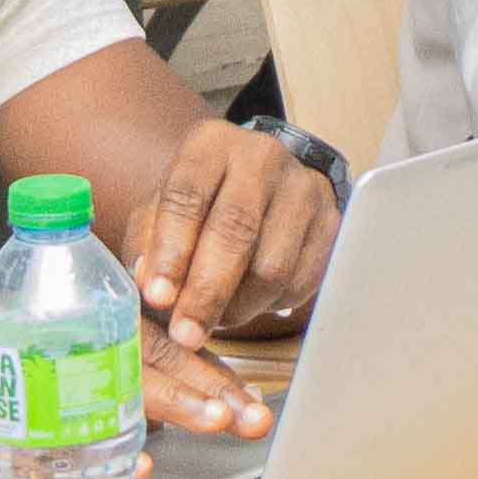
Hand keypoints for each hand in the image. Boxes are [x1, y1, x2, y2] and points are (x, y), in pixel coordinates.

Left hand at [119, 117, 337, 357]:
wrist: (261, 188)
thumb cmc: (201, 205)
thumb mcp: (159, 212)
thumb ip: (147, 245)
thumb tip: (150, 286)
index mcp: (211, 144)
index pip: (187, 196)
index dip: (170, 252)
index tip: (158, 298)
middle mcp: (262, 156)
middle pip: (235, 231)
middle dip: (206, 291)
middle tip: (186, 334)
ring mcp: (303, 188)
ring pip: (271, 266)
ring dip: (237, 307)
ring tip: (215, 317)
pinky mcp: (330, 222)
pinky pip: (299, 282)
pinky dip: (269, 306)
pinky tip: (248, 301)